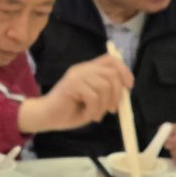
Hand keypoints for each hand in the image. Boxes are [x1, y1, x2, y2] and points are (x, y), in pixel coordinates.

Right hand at [17, 53, 131, 133]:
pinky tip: (88, 116)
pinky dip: (94, 111)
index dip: (124, 71)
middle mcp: (83, 68)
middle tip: (112, 110)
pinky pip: (94, 97)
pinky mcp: (72, 85)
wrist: (46, 117)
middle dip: (117, 94)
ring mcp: (77, 75)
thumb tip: (125, 91)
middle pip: (112, 73)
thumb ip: (107, 92)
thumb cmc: (70, 110)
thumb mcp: (94, 100)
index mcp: (89, 69)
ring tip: (96, 115)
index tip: (129, 87)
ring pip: (105, 86)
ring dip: (104, 106)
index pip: (111, 60)